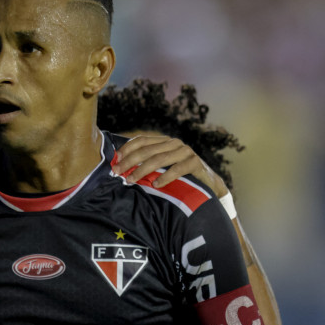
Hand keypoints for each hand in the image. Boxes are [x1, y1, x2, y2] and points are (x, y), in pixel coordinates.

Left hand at [112, 135, 228, 197]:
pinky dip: (166, 177)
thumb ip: (146, 164)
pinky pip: (178, 169)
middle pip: (147, 150)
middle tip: (118, 171)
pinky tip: (156, 184)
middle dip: (130, 161)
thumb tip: (121, 167)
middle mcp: (174, 143)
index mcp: (164, 142)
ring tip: (131, 180)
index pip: (142, 140)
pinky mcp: (195, 162)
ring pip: (160, 159)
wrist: (208, 183)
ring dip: (143, 170)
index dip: (127, 148)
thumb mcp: (162, 168)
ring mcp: (185, 151)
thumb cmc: (180, 176)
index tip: (116, 160)